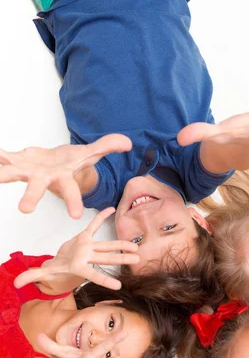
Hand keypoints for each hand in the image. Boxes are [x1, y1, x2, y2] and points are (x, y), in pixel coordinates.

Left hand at [0, 134, 131, 217]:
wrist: (54, 166)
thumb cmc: (71, 163)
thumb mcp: (90, 154)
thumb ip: (107, 146)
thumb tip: (128, 142)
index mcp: (63, 179)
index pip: (71, 191)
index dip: (73, 202)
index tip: (75, 216)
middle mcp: (44, 179)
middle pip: (37, 189)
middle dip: (31, 198)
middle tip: (24, 210)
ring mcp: (27, 172)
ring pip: (12, 175)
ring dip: (2, 175)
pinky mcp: (16, 162)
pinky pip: (3, 159)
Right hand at [14, 208, 138, 290]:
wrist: (63, 262)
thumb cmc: (58, 268)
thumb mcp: (46, 272)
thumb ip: (33, 276)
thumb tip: (16, 284)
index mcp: (79, 266)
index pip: (93, 275)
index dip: (105, 280)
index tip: (119, 286)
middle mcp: (87, 257)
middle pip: (106, 258)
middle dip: (121, 259)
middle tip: (137, 260)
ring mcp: (89, 247)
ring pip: (107, 245)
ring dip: (121, 245)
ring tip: (136, 247)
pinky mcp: (87, 236)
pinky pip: (94, 225)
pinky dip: (101, 217)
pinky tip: (112, 209)